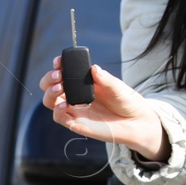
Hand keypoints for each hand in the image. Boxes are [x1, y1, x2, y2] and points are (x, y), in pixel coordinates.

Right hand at [39, 57, 168, 162]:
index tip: (59, 61)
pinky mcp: (76, 123)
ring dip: (50, 93)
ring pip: (50, 101)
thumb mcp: (119, 88)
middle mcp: (75, 95)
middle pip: (51, 86)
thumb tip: (94, 68)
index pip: (65, 72)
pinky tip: (64, 105)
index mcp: (84, 83)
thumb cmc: (127, 102)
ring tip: (60, 88)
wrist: (136, 123)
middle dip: (49, 79)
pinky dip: (57, 110)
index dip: (59, 66)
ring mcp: (74, 109)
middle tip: (58, 75)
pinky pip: (59, 117)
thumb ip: (106, 80)